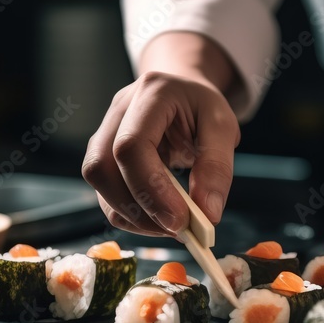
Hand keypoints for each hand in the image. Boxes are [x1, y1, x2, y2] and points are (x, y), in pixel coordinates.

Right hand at [82, 71, 239, 236]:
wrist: (182, 94)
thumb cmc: (201, 108)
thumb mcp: (224, 127)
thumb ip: (217, 167)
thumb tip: (208, 213)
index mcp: (150, 93)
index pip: (131, 145)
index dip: (151, 189)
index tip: (180, 220)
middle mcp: (117, 112)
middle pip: (102, 168)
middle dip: (139, 209)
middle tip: (179, 228)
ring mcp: (103, 135)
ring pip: (99, 186)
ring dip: (134, 217)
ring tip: (174, 225)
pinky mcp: (103, 159)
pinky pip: (106, 196)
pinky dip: (132, 217)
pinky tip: (160, 219)